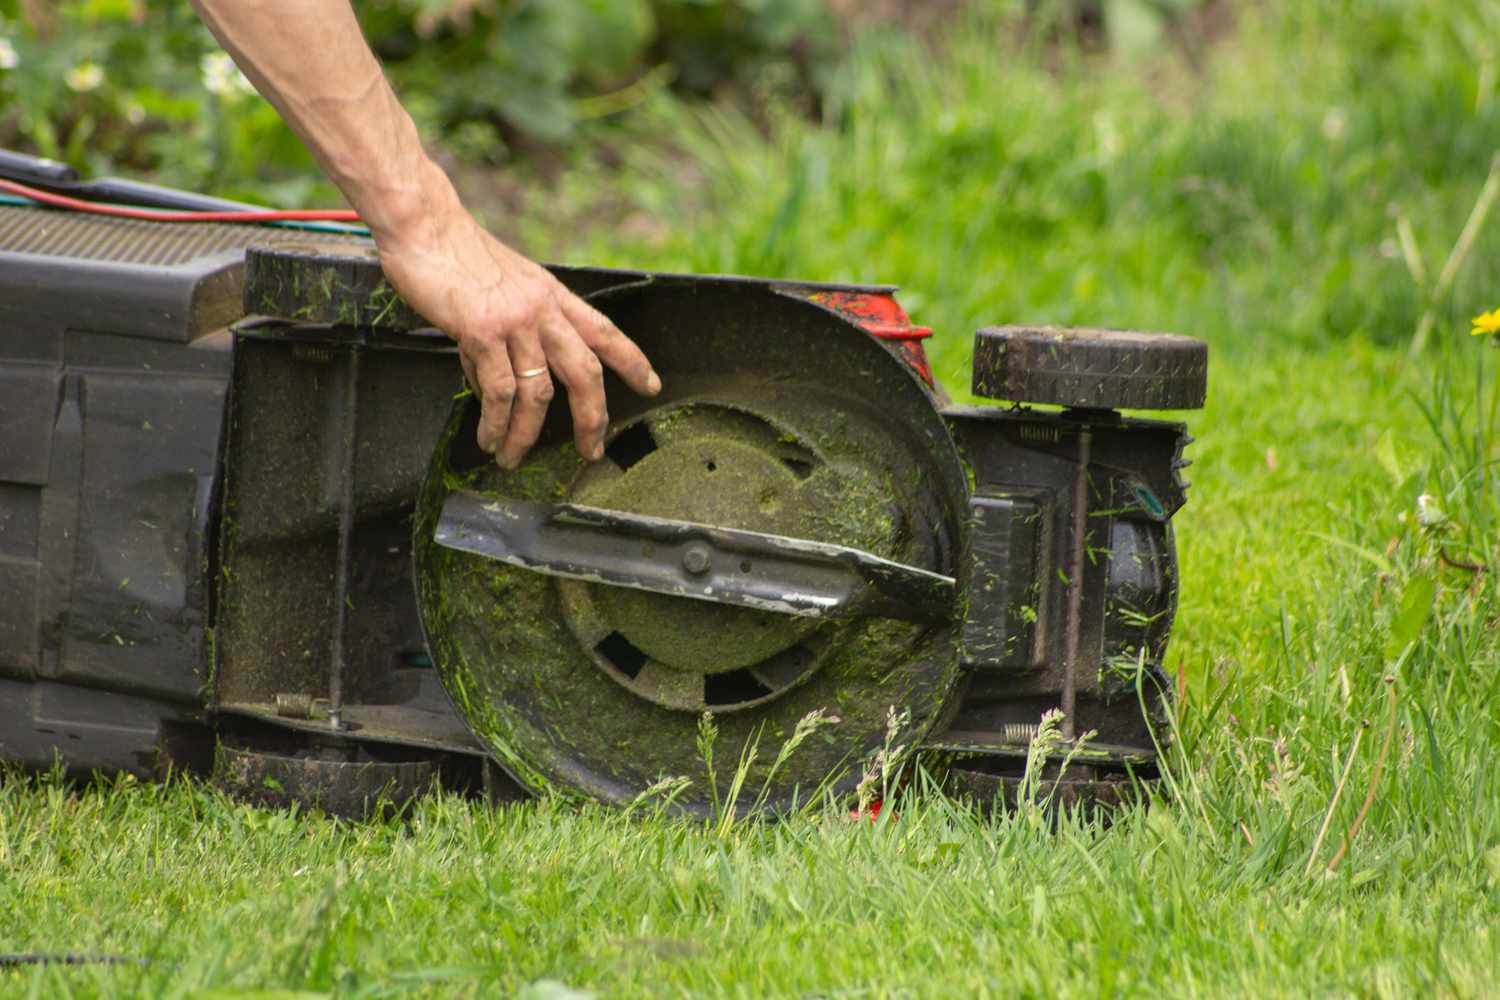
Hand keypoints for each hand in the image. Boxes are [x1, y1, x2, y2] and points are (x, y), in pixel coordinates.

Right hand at [373, 184, 659, 468]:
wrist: (425, 225)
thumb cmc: (457, 254)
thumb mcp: (506, 286)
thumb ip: (516, 331)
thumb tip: (505, 385)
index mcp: (553, 296)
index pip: (604, 332)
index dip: (632, 361)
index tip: (651, 386)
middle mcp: (543, 310)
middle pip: (584, 373)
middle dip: (592, 418)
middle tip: (591, 449)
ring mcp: (516, 322)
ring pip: (537, 393)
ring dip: (525, 434)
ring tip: (511, 456)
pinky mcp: (483, 332)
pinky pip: (499, 391)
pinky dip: (495, 423)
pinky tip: (489, 438)